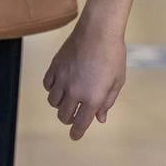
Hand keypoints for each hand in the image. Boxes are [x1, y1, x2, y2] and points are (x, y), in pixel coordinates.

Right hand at [42, 18, 126, 140]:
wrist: (99, 30)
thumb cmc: (113, 54)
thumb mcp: (117, 81)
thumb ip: (107, 101)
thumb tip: (100, 118)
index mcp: (92, 98)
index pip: (80, 124)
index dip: (77, 133)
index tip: (75, 135)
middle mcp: (74, 92)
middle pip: (64, 116)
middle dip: (69, 119)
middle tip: (75, 114)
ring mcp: (63, 79)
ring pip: (53, 102)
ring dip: (60, 104)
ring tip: (69, 96)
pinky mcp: (55, 66)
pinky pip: (47, 85)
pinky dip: (52, 88)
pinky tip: (60, 83)